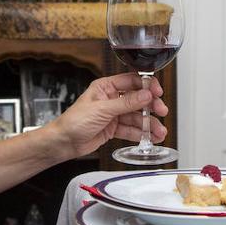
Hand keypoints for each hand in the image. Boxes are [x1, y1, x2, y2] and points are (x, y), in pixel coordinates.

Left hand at [49, 73, 167, 158]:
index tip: (158, 93)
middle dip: (151, 106)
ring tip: (160, 132)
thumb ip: (126, 103)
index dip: (147, 86)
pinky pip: (131, 129)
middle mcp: (111, 99)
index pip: (132, 81)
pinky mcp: (114, 128)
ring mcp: (113, 114)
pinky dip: (142, 134)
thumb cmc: (74, 121)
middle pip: (138, 99)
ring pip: (137, 117)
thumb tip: (146, 94)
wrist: (64, 142)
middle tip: (161, 112)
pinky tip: (151, 137)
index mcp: (106, 87)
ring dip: (149, 124)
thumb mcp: (102, 109)